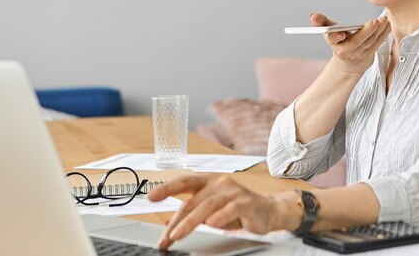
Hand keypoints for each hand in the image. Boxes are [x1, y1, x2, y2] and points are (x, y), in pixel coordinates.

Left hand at [148, 174, 297, 249]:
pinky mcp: (246, 202)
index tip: (151, 197)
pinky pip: (230, 210)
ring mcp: (234, 191)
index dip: (167, 188)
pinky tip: (211, 225)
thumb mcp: (212, 209)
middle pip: (193, 200)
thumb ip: (193, 212)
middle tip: (166, 236)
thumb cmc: (237, 208)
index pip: (185, 181)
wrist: (267, 211)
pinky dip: (219, 218)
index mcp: (209, 181)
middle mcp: (220, 183)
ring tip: (178, 235)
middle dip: (177, 220)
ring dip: (190, 222)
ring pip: (207, 206)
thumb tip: (170, 222)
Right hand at [310, 13, 390, 74]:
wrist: (349, 63)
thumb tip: (313, 16)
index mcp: (334, 43)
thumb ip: (322, 22)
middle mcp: (346, 51)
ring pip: (369, 42)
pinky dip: (383, 33)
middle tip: (374, 21)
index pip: (333, 39)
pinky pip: (378, 43)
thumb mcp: (329, 31)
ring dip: (378, 30)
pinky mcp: (370, 54)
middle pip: (356, 42)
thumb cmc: (339, 42)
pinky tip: (387, 24)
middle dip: (366, 32)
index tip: (341, 33)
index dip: (336, 36)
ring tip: (383, 20)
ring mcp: (359, 54)